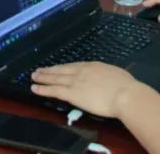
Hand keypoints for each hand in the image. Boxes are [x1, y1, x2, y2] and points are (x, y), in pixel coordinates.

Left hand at [31, 62, 149, 118]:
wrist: (124, 94)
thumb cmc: (126, 86)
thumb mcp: (117, 74)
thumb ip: (109, 76)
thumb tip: (109, 78)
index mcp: (94, 66)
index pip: (75, 66)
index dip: (64, 68)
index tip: (58, 68)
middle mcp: (82, 71)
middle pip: (62, 69)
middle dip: (50, 70)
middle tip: (39, 70)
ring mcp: (75, 81)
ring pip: (55, 78)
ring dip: (43, 77)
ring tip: (34, 77)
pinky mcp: (72, 93)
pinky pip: (54, 90)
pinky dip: (43, 89)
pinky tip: (35, 89)